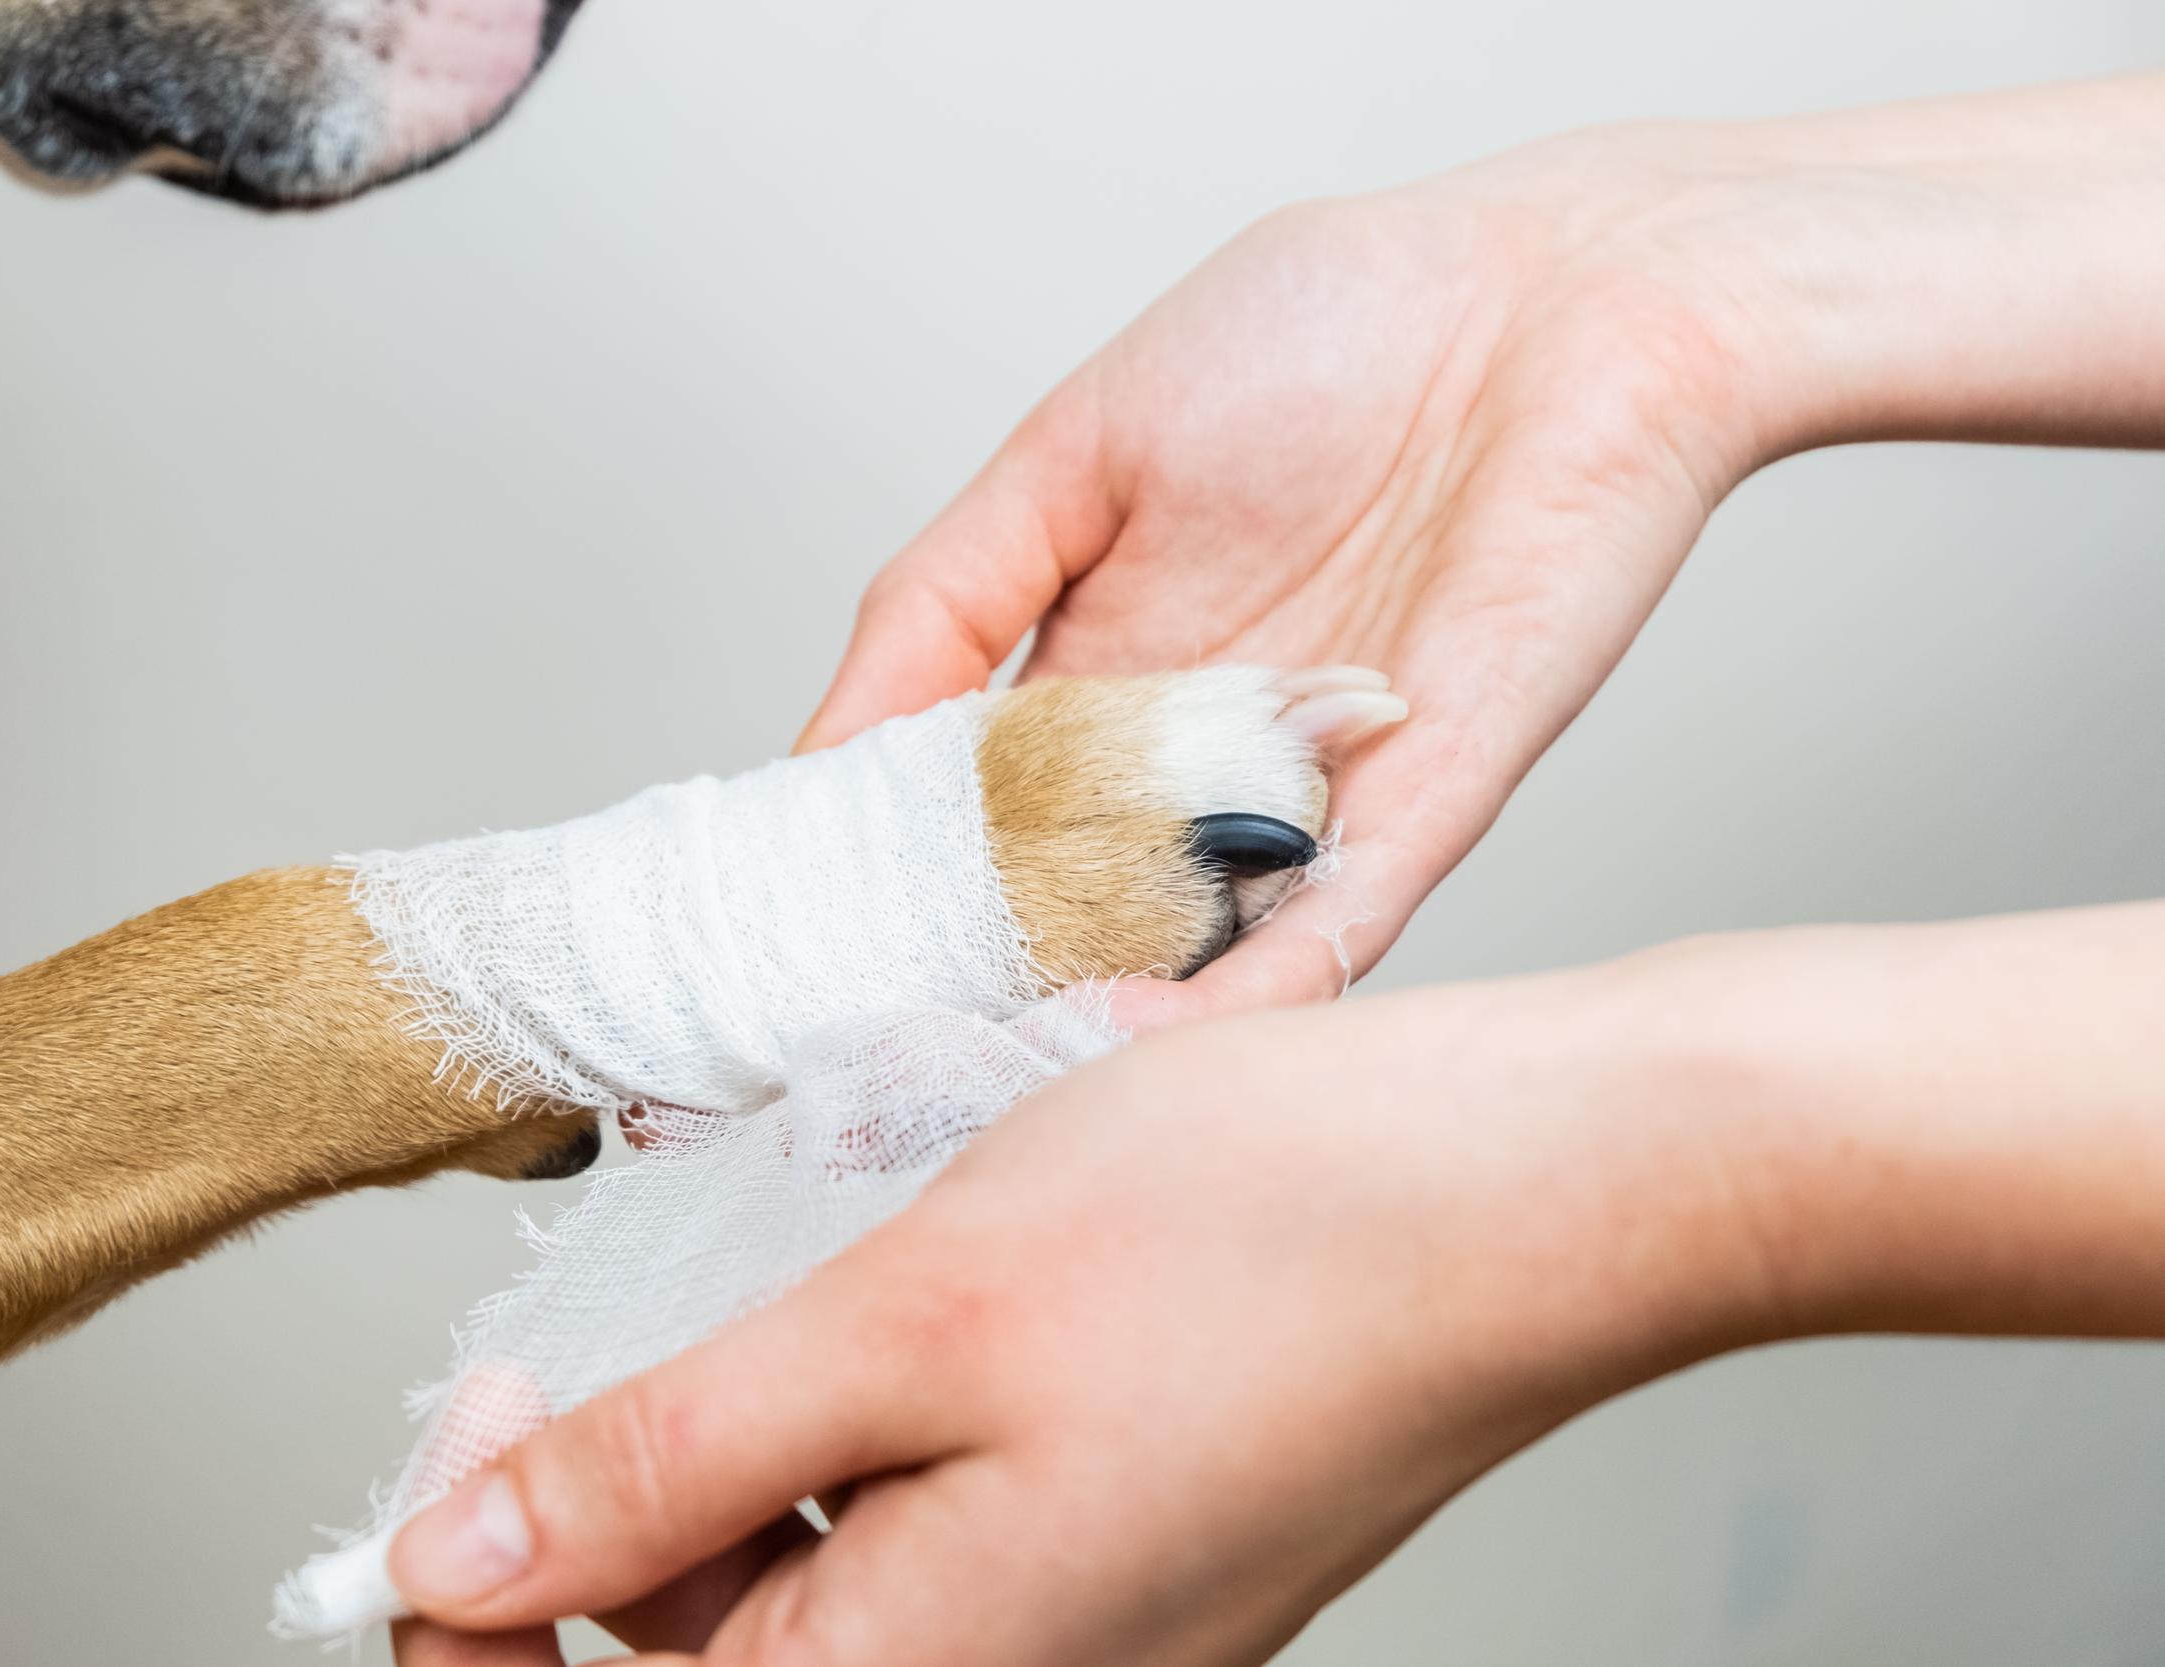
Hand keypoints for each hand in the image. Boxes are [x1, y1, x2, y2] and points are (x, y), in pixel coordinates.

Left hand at [383, 961, 1782, 1665]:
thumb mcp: (903, 1322)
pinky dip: (864, 1428)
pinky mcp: (1121, 1565)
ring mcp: (1075, 1640)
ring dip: (750, 1448)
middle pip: (704, 1654)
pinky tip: (902, 1304)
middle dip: (620, 1504)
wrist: (1541, 1192)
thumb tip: (465, 1556)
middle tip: (629, 1321)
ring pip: (808, 1586)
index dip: (472, 1597)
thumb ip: (669, 1462)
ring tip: (802, 1284)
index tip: (479, 1426)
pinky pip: (921, 1532)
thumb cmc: (1271, 1238)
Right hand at [798, 78, 2164, 1019]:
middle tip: (853, 1078)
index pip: (970, 828)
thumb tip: (816, 755)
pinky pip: (1326, 928)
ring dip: (1089, 1029)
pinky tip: (1144, 1048)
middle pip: (1063, 918)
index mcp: (1103, 682)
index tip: (789, 970)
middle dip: (970, 997)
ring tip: (971, 1093)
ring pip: (1186, 957)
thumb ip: (944, 600)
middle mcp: (1197, 765)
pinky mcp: (1424, 807)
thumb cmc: (1331, 327)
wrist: (1563, 295)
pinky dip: (1243, 996)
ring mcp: (1308, 798)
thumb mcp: (1071, 451)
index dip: (884, 902)